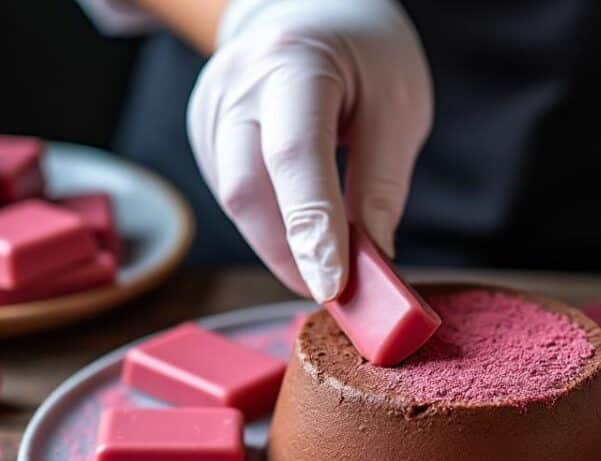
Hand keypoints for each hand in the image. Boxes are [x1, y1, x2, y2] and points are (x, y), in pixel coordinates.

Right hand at [187, 0, 431, 301]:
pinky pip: (232, 196)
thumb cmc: (364, 54)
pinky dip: (269, 223)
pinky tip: (299, 219)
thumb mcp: (399, 106)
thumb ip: (382, 184)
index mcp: (293, 63)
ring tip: (328, 253)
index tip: (332, 288)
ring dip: (282, 243)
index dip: (312, 229)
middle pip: (247, 191)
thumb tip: (370, 263)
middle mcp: (237, 85)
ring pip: (236, 203)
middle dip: (291, 253)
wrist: (308, 9)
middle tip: (337, 292)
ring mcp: (210, 109)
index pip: (294, 157)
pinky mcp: (202, 132)